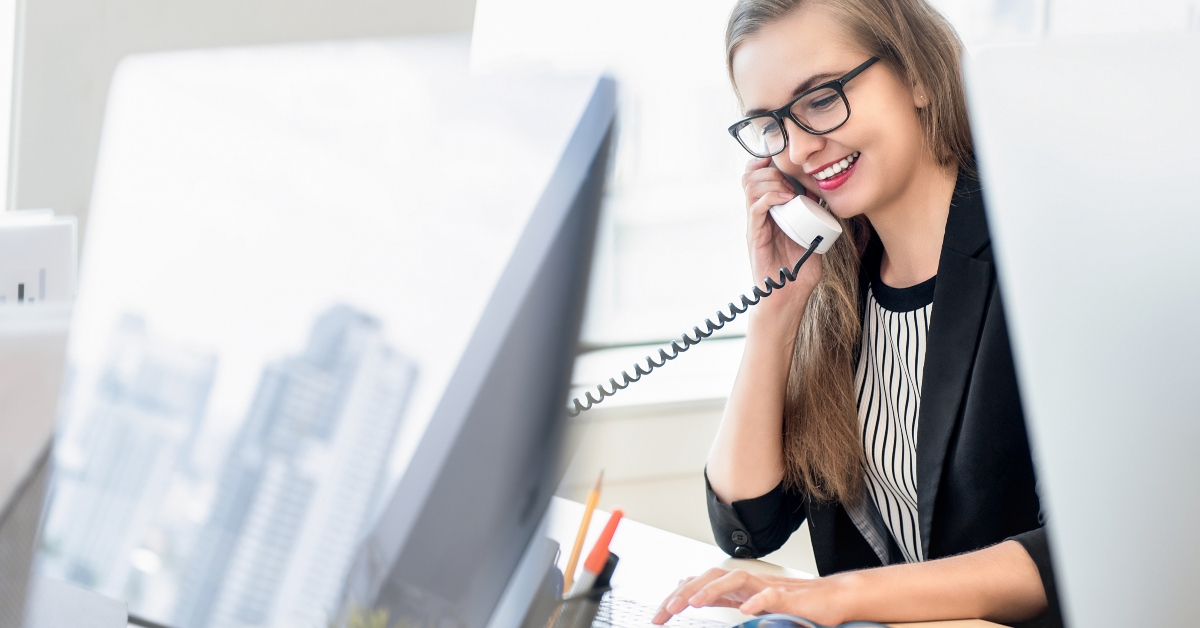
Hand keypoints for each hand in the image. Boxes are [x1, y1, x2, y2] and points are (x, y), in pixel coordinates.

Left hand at [651, 568, 852, 625]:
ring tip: (694, 603)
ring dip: (712, 590)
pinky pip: (771, 596)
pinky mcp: (789, 597)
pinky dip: (757, 600)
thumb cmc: (792, 601)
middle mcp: (749, 582)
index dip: (677, 596)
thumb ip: (724, 597)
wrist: (831, 598)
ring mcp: (768, 587)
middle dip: (686, 592)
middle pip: (712, 577)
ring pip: (736, 579)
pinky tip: (744, 610)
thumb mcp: (750, 601)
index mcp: (738, 586)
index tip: (658, 615)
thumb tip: (695, 595)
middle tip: (665, 611)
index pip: (702, 584)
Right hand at [741, 158, 822, 328]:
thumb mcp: (813, 235)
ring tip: (790, 190)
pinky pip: (756, 207)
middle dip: (772, 168)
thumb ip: (815, 216)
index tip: (788, 161)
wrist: (788, 296)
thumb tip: (826, 196)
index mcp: (770, 211)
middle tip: (792, 179)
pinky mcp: (754, 235)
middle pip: (751, 175)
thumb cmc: (800, 270)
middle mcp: (758, 214)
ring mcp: (755, 224)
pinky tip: (788, 199)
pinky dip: (772, 196)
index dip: (769, 162)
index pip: (759, 175)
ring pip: (751, 185)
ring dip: (773, 180)